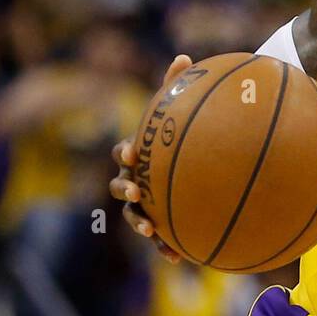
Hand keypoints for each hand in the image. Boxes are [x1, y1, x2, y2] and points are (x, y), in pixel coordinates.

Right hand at [108, 54, 193, 263]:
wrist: (195, 163)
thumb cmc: (183, 135)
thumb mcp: (181, 112)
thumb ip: (180, 87)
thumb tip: (185, 57)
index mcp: (138, 154)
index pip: (123, 152)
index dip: (125, 152)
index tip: (133, 151)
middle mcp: (136, 180)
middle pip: (121, 186)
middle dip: (124, 190)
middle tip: (134, 192)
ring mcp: (147, 203)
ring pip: (135, 216)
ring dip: (141, 223)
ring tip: (151, 229)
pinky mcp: (163, 223)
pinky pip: (162, 238)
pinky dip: (167, 247)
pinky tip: (182, 259)